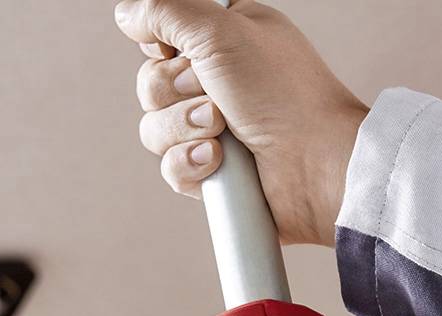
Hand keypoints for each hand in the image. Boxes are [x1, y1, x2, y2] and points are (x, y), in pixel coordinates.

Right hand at [114, 0, 367, 246]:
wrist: (315, 164)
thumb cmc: (285, 94)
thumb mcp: (222, 29)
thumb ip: (167, 9)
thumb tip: (126, 14)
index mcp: (224, 41)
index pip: (162, 38)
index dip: (163, 47)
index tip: (181, 52)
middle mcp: (218, 84)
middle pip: (150, 84)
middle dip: (174, 91)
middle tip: (215, 95)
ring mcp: (214, 131)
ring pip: (154, 128)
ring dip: (183, 129)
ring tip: (223, 131)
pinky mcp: (213, 173)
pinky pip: (171, 167)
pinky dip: (192, 164)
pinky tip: (220, 162)